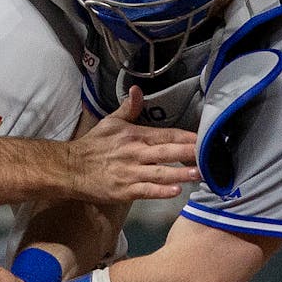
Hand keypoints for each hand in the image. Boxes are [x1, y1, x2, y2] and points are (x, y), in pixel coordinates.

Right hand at [67, 86, 197, 202]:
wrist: (71, 168)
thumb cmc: (94, 145)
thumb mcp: (111, 122)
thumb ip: (128, 108)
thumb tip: (137, 89)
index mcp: (135, 136)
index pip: (166, 134)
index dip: (186, 137)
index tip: (204, 139)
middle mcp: (136, 153)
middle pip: (167, 152)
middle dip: (189, 153)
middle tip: (209, 156)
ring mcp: (131, 173)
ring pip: (160, 173)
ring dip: (181, 174)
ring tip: (199, 174)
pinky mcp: (125, 191)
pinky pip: (146, 191)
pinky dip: (161, 191)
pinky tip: (176, 191)